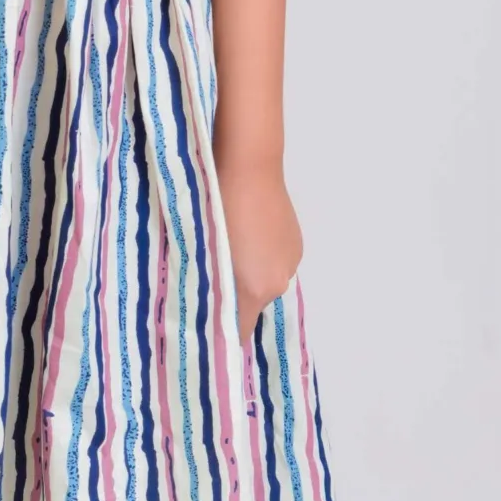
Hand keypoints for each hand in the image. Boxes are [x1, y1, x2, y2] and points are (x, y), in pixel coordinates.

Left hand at [219, 160, 303, 346]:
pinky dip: (260, 257)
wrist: (248, 167)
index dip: (222, 332)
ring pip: (263, 282)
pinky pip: (275, 262)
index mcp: (256, 290)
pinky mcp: (296, 243)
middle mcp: (279, 282)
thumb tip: (206, 311)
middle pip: (251, 306)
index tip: (205, 329)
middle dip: (231, 297)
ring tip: (227, 247)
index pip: (239, 332)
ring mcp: (291, 261)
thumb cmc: (216, 207)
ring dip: (246, 274)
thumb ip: (210, 289)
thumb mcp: (205, 253)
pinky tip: (245, 234)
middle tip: (208, 275)